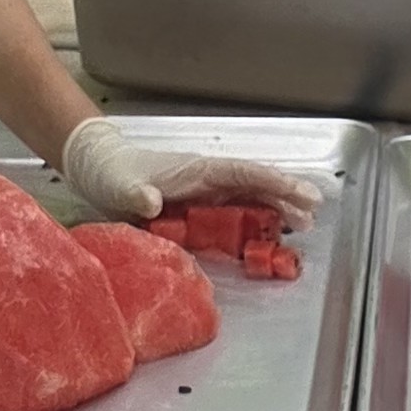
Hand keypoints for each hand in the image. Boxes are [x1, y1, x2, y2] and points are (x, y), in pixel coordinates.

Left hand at [60, 119, 324, 228]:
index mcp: (198, 171)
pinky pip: (231, 220)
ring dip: (276, 211)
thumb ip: (135, 192)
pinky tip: (268, 240)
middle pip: (255, 186)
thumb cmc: (110, 172)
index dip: (274, 182)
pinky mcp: (196, 213)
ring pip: (249, 202)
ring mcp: (204, 197)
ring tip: (302, 226)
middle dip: (286, 196)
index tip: (300, 192)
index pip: (244, 173)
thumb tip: (150, 200)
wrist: (97, 173)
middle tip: (314, 213)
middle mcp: (208, 182)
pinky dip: (252, 227)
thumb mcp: (120, 184)